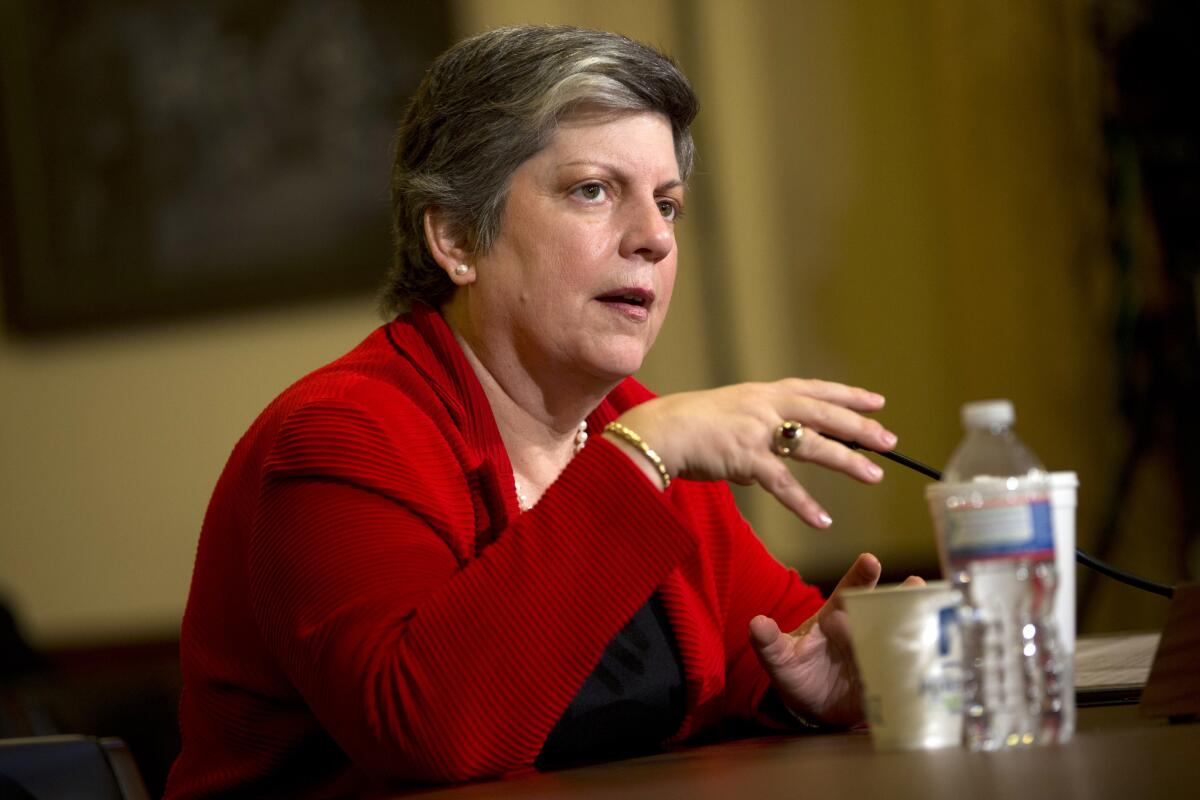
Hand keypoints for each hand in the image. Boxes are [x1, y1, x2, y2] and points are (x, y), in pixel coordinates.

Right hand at [609, 379, 896, 527]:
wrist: (660, 430)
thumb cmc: (687, 427)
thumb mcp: (726, 421)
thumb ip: (750, 443)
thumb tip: (762, 473)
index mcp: (762, 394)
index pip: (814, 390)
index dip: (847, 395)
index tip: (876, 401)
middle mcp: (765, 407)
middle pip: (824, 414)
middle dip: (859, 427)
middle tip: (889, 440)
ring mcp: (757, 431)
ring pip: (813, 445)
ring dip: (846, 461)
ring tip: (873, 475)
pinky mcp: (746, 458)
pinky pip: (782, 484)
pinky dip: (804, 504)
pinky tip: (822, 520)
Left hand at [748, 553, 923, 726]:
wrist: (812, 703)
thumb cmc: (797, 669)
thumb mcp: (779, 658)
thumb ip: (769, 643)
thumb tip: (756, 623)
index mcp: (836, 616)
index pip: (849, 591)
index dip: (860, 575)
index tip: (870, 559)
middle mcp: (863, 630)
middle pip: (883, 610)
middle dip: (898, 597)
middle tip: (914, 585)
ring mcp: (878, 655)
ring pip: (899, 637)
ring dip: (916, 628)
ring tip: (934, 620)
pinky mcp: (887, 682)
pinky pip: (905, 674)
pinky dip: (920, 668)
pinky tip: (936, 663)